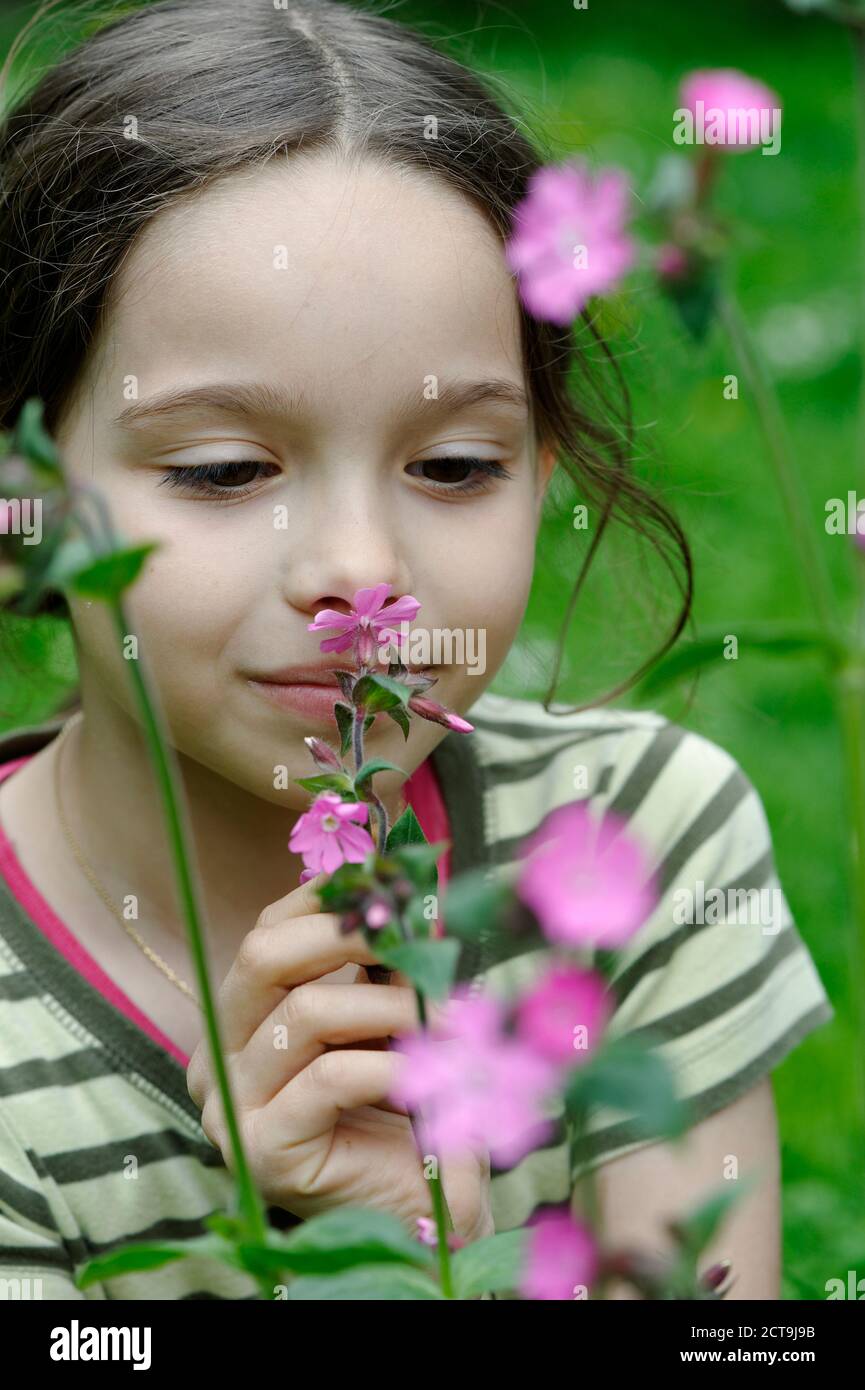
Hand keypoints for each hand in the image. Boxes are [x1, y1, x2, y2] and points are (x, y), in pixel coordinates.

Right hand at [187, 874, 492, 1243]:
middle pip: (263, 957)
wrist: (423, 1206)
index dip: (325, 902)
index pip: (265, 932)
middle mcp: (215, 1059)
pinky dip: (391, 1063)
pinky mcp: (262, 1150)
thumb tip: (398, 885)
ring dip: (390, 1007)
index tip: (388, 888)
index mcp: (236, 1021)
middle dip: (346, 935)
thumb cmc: (402, 1105)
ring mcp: (229, 1108)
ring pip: (305, 1013)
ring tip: (444, 1019)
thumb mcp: (385, 1014)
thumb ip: (379, 959)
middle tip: (414, 936)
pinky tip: (426, 1073)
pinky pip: (329, 1077)